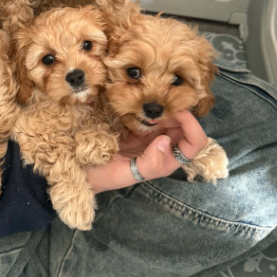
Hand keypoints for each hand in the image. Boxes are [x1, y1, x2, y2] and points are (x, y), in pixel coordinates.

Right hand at [86, 110, 208, 192]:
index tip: (177, 110)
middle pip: (186, 125)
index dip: (192, 125)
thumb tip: (166, 140)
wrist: (81, 171)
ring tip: (148, 100)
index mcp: (166, 162)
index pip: (195, 143)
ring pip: (170, 117)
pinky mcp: (139, 128)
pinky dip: (149, 106)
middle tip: (160, 99)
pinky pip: (153, 114)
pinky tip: (137, 102)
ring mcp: (152, 137)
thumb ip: (149, 163)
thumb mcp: (123, 174)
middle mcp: (163, 148)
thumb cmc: (102, 176)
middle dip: (178, 111)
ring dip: (163, 107)